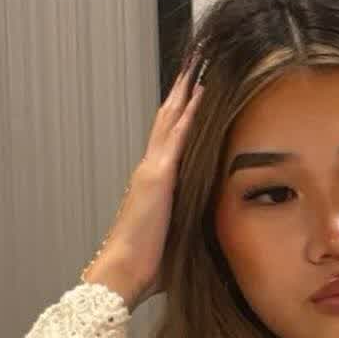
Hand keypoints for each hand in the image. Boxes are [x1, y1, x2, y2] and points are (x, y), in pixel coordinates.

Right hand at [85, 52, 204, 309]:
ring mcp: (152, 171)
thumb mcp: (178, 240)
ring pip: (170, 120)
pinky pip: (175, 139)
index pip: (171, 139)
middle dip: (183, 91)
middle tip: (196, 62)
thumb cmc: (148, 266)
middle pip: (168, 119)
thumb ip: (191, 226)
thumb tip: (215, 231)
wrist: (123, 275)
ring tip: (198, 65)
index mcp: (156, 183)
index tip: (197, 91)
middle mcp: (151, 170)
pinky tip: (199, 96)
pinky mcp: (156, 179)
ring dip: (185, 92)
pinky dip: (187, 116)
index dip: (182, 114)